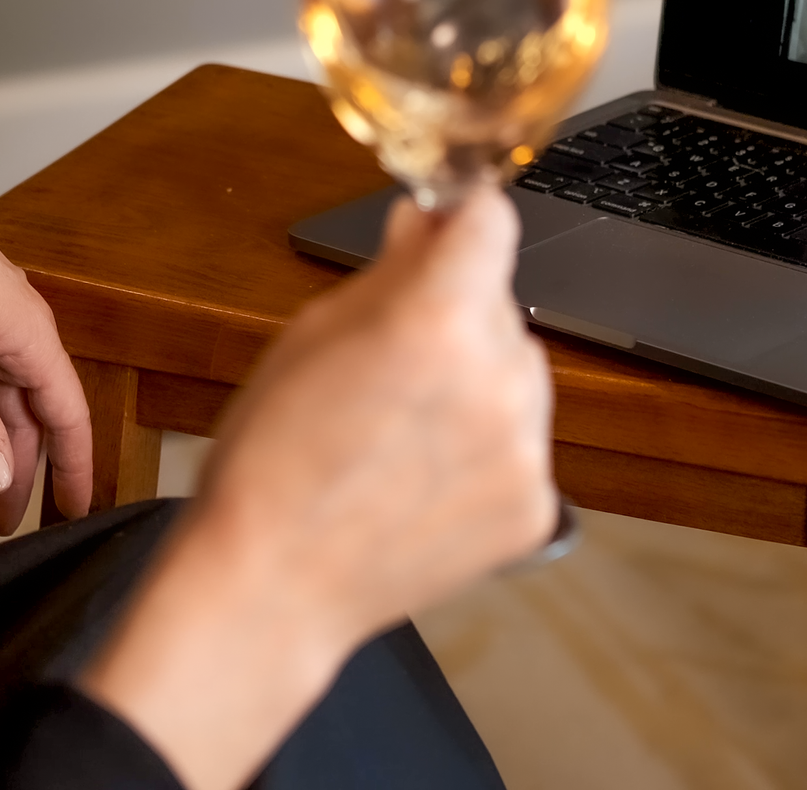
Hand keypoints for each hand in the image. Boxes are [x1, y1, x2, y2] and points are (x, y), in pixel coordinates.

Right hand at [78, 188, 550, 789]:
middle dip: (460, 317)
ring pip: (519, 377)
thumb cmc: (270, 460)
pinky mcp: (537, 507)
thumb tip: (425, 225)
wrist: (273, 586)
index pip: (492, 223)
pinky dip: (486, 455)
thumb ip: (387, 273)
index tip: (448, 231)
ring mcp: (526, 450)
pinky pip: (522, 449)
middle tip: (393, 366)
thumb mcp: (310, 336)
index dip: (465, 221)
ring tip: (402, 435)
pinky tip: (423, 481)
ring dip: (479, 386)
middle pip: (502, 308)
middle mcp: (499, 379)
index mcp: (437, 321)